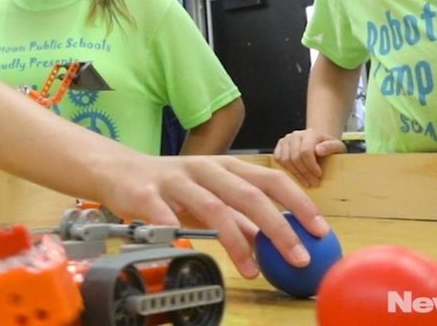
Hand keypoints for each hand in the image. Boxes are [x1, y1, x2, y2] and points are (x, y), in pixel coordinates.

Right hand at [104, 155, 328, 278]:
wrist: (116, 171)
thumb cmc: (169, 186)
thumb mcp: (209, 196)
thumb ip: (239, 216)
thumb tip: (274, 240)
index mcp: (225, 166)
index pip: (271, 180)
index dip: (299, 203)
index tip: (320, 231)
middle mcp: (204, 168)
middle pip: (248, 194)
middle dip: (278, 227)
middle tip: (298, 256)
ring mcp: (175, 180)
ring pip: (213, 207)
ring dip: (237, 241)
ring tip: (253, 270)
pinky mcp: (146, 194)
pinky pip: (166, 216)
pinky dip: (180, 233)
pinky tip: (190, 250)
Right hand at [273, 129, 345, 186]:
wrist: (320, 143)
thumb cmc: (329, 148)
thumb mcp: (338, 147)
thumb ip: (331, 147)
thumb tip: (318, 150)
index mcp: (310, 133)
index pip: (305, 151)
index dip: (311, 166)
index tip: (319, 175)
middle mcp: (296, 134)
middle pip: (294, 157)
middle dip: (304, 173)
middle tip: (313, 183)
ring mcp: (286, 139)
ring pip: (284, 160)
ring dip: (296, 174)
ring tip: (306, 182)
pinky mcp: (279, 146)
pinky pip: (278, 159)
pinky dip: (286, 169)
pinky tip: (297, 175)